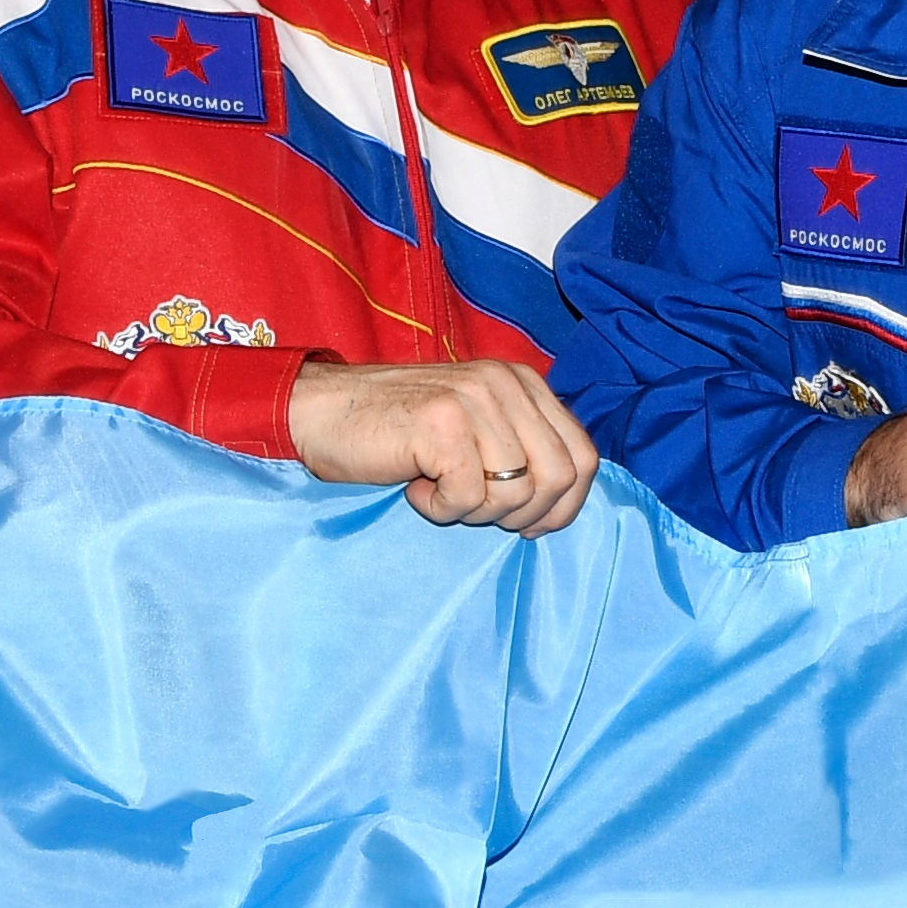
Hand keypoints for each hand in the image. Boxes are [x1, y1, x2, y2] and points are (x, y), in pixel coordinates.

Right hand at [288, 358, 597, 534]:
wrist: (322, 412)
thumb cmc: (399, 433)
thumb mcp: (477, 429)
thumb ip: (523, 449)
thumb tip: (563, 504)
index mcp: (524, 383)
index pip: (584, 457)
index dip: (564, 506)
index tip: (526, 524)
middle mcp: (506, 383)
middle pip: (560, 478)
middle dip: (521, 514)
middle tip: (473, 508)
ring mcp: (474, 399)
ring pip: (516, 492)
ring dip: (476, 511)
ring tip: (440, 492)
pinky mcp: (441, 423)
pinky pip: (467, 497)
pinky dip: (439, 509)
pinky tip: (414, 486)